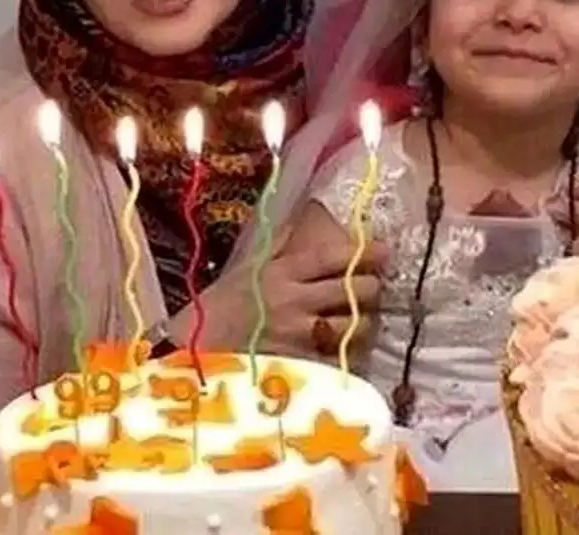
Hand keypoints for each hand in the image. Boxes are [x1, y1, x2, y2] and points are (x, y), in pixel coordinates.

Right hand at [169, 221, 388, 358]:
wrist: (193, 349)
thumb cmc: (219, 305)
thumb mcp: (246, 267)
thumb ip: (278, 243)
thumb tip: (305, 215)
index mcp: (281, 272)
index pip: (332, 258)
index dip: (364, 253)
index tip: (385, 251)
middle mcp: (293, 300)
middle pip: (352, 290)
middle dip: (371, 287)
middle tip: (375, 287)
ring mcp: (297, 334)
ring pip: (351, 325)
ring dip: (363, 322)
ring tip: (363, 320)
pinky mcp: (298, 363)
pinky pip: (335, 356)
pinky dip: (345, 352)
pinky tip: (346, 350)